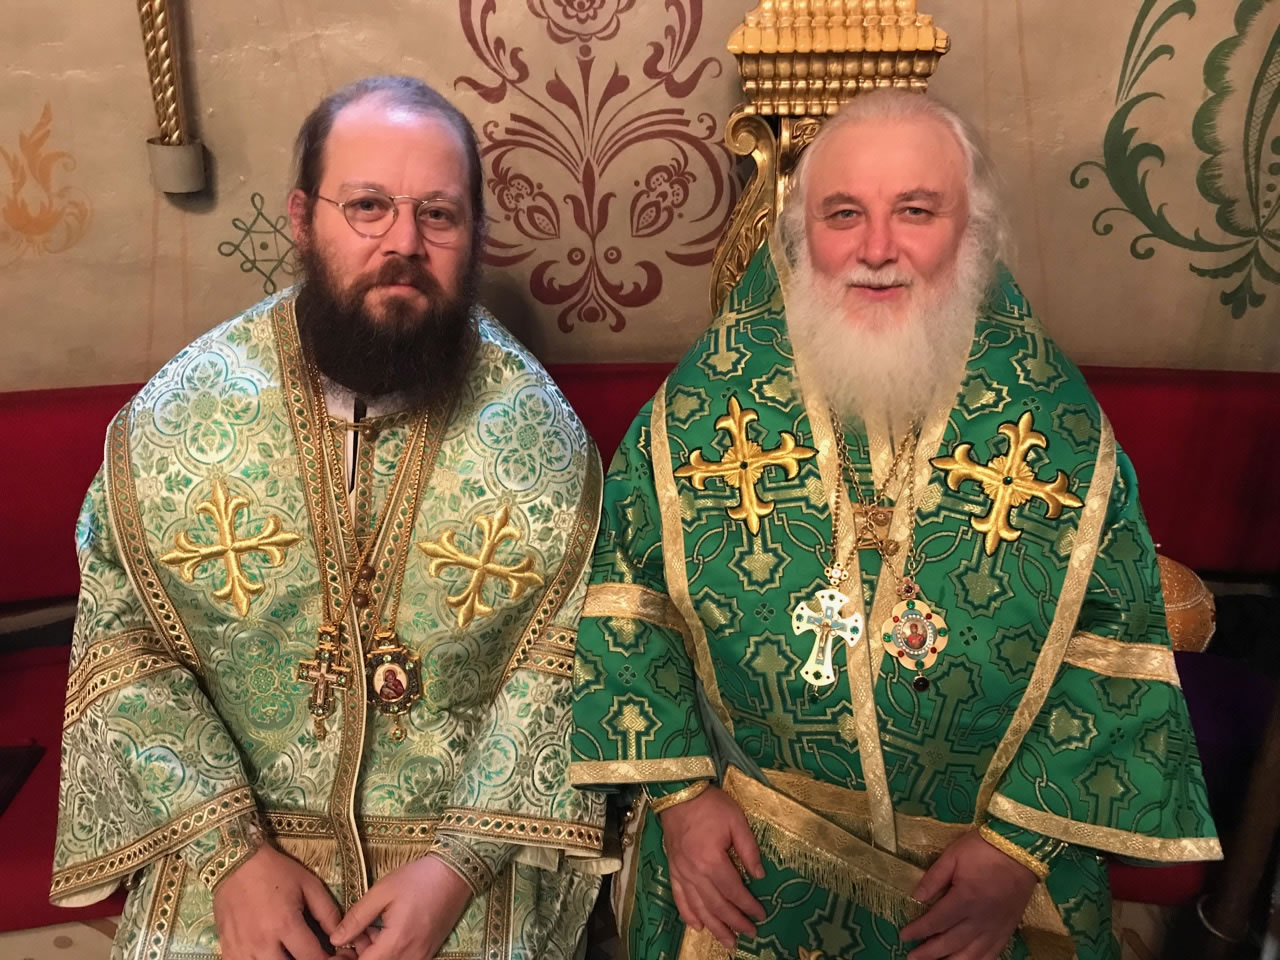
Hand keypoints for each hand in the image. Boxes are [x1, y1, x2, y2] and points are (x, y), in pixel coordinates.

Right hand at [213, 843, 357, 959]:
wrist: (235, 862)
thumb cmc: (276, 871)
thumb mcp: (308, 884)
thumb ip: (327, 912)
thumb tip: (341, 936)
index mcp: (285, 924)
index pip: (312, 958)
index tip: (336, 956)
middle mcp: (262, 942)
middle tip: (313, 955)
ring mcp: (241, 949)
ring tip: (293, 954)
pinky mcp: (227, 949)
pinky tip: (271, 956)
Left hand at [330, 854, 472, 959]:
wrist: (456, 873)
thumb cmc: (418, 878)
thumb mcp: (382, 891)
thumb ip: (357, 917)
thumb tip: (336, 939)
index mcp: (396, 943)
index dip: (347, 956)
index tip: (342, 942)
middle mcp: (411, 956)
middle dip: (362, 953)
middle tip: (358, 930)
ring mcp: (423, 956)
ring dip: (377, 953)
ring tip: (373, 927)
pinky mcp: (430, 951)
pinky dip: (392, 951)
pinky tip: (389, 931)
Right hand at [658, 785, 766, 949]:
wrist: (677, 793)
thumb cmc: (710, 804)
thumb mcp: (737, 820)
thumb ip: (749, 849)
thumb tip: (759, 876)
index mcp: (712, 860)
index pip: (734, 891)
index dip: (748, 905)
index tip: (761, 915)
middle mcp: (694, 872)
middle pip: (716, 905)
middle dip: (734, 922)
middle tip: (750, 934)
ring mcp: (681, 873)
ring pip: (699, 907)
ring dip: (714, 927)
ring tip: (728, 942)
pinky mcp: (673, 869)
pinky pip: (679, 897)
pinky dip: (688, 914)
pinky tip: (697, 926)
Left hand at [899, 829, 1038, 959]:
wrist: (1021, 850)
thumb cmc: (983, 849)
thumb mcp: (953, 855)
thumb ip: (933, 878)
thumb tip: (915, 897)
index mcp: (964, 899)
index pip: (935, 922)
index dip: (918, 931)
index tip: (903, 936)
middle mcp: (979, 919)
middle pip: (950, 943)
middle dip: (929, 953)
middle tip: (912, 958)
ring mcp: (995, 927)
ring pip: (971, 955)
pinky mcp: (1007, 929)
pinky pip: (992, 954)